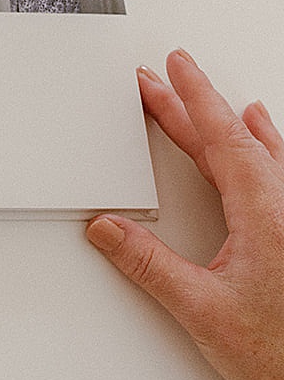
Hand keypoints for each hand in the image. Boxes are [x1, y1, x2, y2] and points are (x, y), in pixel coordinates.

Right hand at [87, 52, 283, 379]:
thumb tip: (111, 231)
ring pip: (264, 157)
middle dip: (194, 108)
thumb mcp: (203, 312)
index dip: (195, 98)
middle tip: (161, 80)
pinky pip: (282, 177)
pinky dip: (266, 152)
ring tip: (213, 100)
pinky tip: (267, 144)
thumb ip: (151, 266)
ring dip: (230, 127)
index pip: (224, 139)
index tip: (176, 68)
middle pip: (236, 144)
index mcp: (268, 215)